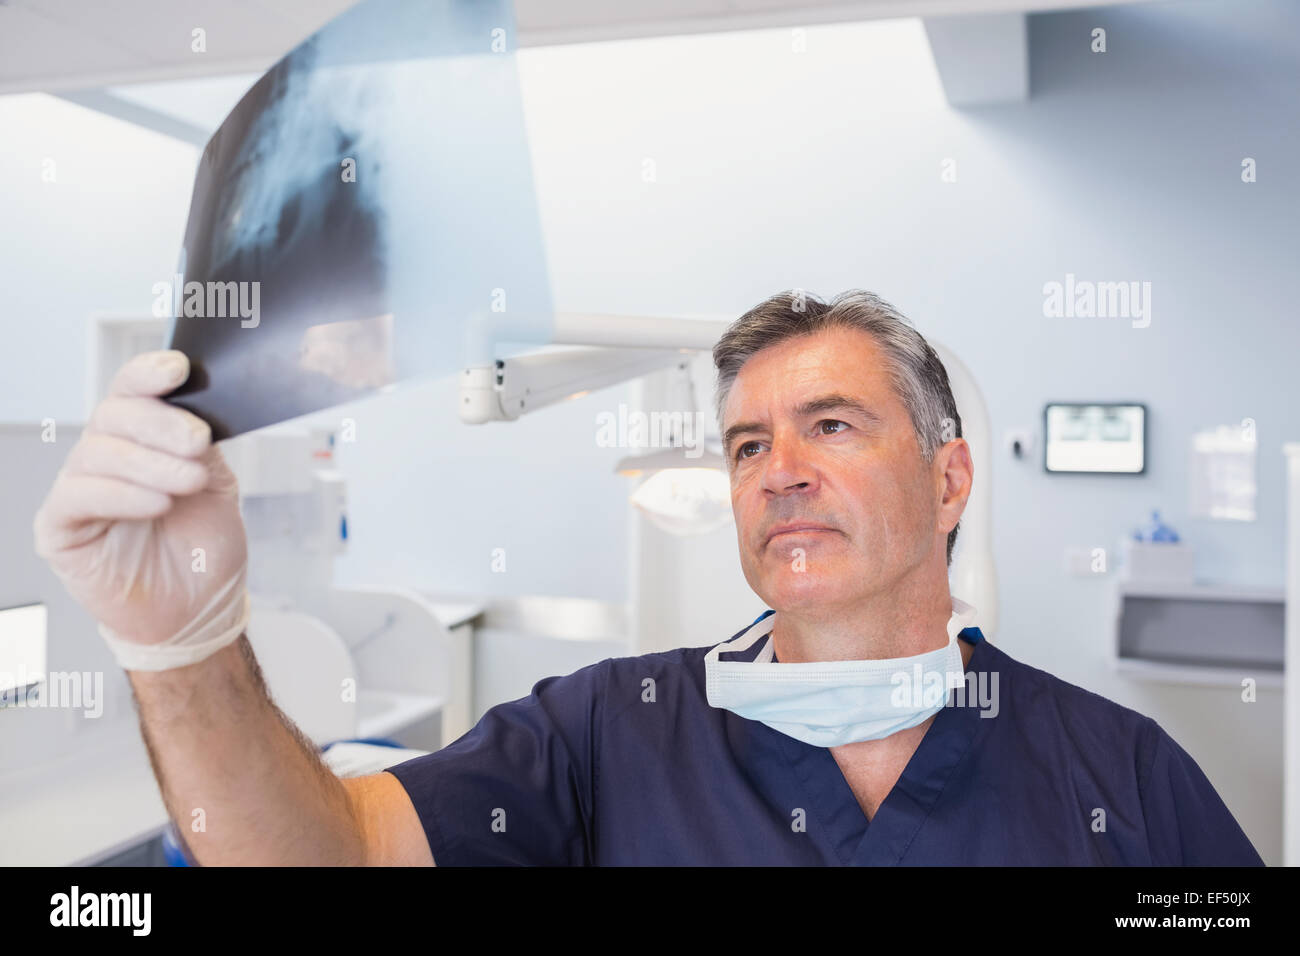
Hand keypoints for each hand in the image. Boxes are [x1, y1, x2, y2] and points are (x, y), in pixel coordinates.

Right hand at [33, 350, 247, 649]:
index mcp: (141, 439)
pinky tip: (157, 503)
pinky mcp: (60, 528)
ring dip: (150, 463)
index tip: (178, 370)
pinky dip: (122, 494)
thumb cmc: (203, 546)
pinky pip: (80, 496)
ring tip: (189, 481)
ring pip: (99, 453)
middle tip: (197, 441)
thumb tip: (196, 410)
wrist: (200, 607)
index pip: (131, 391)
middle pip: (114, 415)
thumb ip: (202, 446)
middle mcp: (104, 457)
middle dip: (159, 422)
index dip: (148, 374)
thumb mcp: (217, 484)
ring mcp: (79, 490)